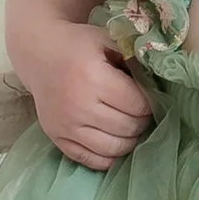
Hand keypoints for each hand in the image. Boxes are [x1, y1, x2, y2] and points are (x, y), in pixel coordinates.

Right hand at [23, 24, 152, 170]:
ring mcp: (66, 125)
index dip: (151, 102)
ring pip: (113, 148)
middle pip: (128, 127)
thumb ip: (134, 58)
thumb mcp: (107, 39)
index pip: (137, 104)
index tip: (151, 97)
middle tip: (143, 112)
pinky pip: (91, 160)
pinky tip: (116, 141)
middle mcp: (78, 105)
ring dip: (130, 140)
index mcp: (93, 77)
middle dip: (143, 121)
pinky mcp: (57, 138)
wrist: (39, 54)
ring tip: (132, 126)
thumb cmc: (78, 45)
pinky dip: (109, 156)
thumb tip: (160, 82)